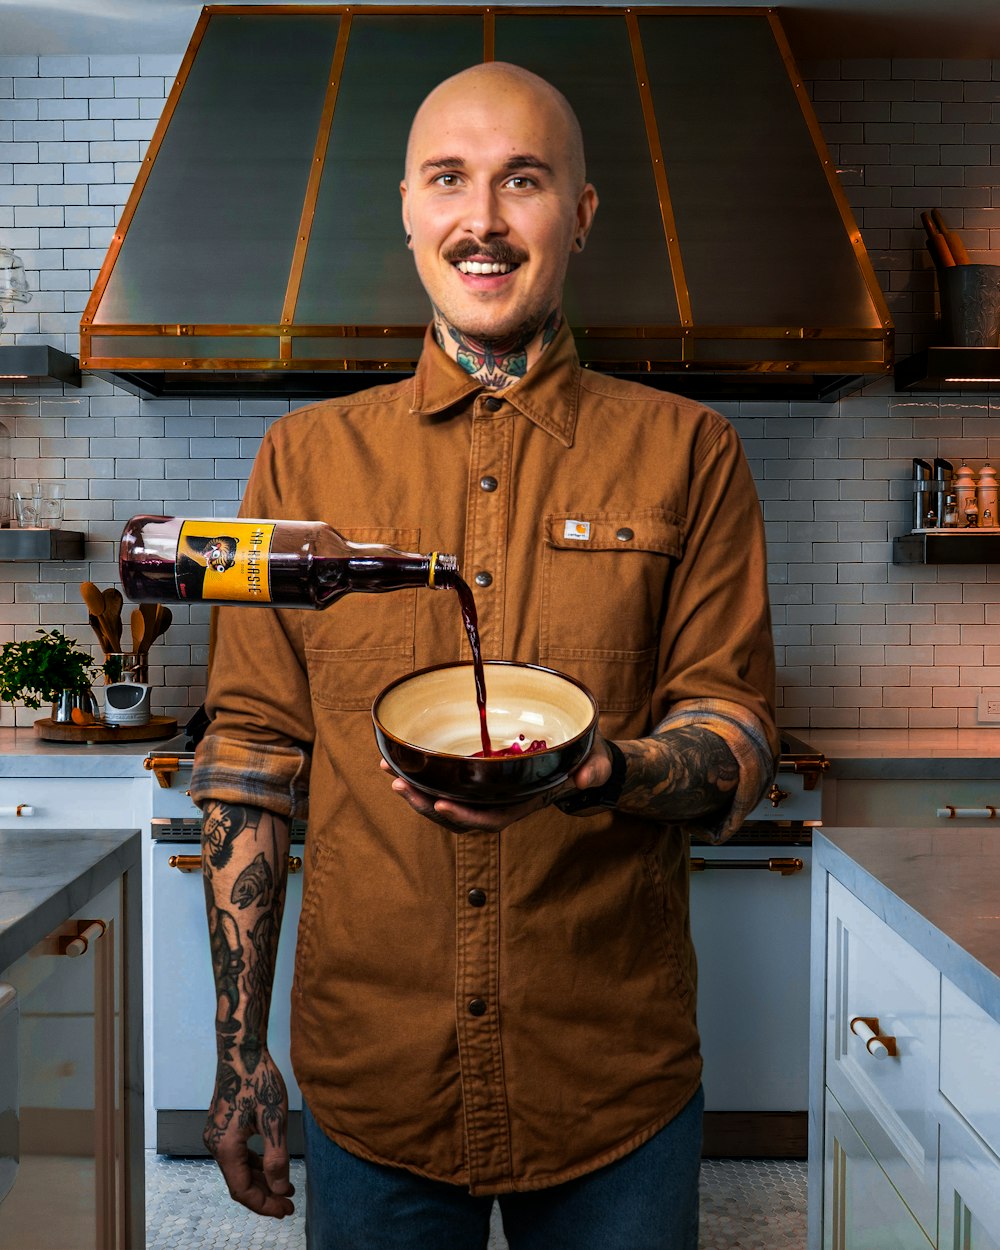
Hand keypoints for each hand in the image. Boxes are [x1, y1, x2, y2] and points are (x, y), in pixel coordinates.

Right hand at [203, 1050, 294, 1218]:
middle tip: (288, 1204)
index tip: (286, 1210)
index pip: (243, 1191)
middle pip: (239, 1183)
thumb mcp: (274, 1120)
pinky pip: (237, 1154)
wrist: (240, 1050)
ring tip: (285, 1187)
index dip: (264, 1204)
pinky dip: (253, 1164)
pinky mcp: (222, 1126)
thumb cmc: (258, 1080)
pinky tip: (271, 1165)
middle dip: (264, 1195)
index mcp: (226, 1148)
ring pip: (238, 1169)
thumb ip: (276, 1158)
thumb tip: (280, 1190)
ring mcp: (216, 1135)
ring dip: (260, 1180)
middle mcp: (215, 1145)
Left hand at [379, 732, 616, 833]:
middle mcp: (500, 802)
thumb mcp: (595, 764)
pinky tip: (401, 760)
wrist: (582, 760)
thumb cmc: (587, 761)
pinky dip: (423, 775)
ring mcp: (488, 792)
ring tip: (388, 770)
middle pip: (457, 814)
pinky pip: (447, 783)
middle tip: (397, 784)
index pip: (490, 819)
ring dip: (416, 790)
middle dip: (425, 804)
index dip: (464, 816)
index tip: (440, 803)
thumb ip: (592, 772)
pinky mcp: (480, 778)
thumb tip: (584, 779)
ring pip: (446, 801)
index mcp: (522, 803)